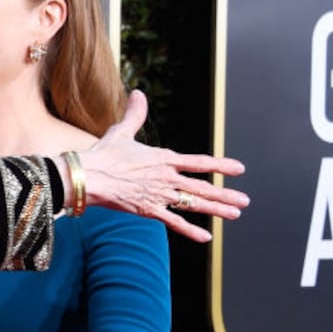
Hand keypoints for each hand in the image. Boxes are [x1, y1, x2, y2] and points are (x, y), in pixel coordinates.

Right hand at [76, 90, 248, 242]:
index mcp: (164, 159)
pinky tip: (206, 237)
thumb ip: (135, 114)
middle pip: (202, 188)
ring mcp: (159, 195)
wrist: (88, 176)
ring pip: (194, 204)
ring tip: (235, 214)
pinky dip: (190, 230)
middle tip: (244, 201)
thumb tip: (138, 93)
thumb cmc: (103, 154)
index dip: (221, 166)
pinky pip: (174, 222)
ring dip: (216, 210)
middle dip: (225, 195)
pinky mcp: (148, 210)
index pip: (199, 163)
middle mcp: (167, 178)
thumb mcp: (121, 132)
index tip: (239, 169)